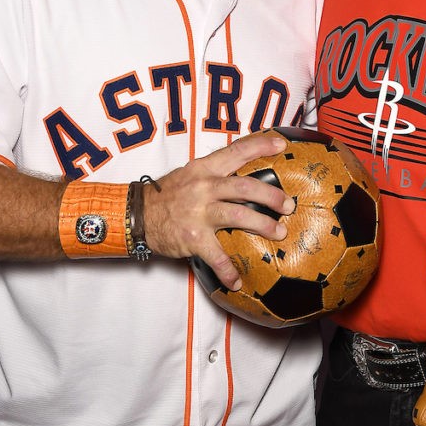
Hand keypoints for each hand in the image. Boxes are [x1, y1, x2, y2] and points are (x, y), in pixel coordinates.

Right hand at [144, 131, 293, 288]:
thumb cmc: (166, 196)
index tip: (281, 145)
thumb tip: (246, 175)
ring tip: (279, 232)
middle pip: (245, 187)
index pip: (236, 151)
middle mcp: (203, 187)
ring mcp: (199, 213)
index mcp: (204, 169)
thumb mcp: (190, 174)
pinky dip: (228, 270)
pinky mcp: (194, 238)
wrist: (137, 214)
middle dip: (271, 196)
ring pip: (239, 216)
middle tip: (288, 205)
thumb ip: (215, 173)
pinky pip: (217, 256)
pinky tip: (237, 281)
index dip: (260, 146)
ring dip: (263, 225)